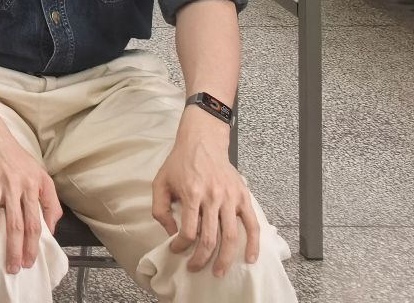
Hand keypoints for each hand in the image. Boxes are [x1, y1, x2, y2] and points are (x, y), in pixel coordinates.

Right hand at [0, 122, 60, 273]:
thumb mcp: (42, 176)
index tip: (29, 262)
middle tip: (13, 268)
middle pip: (14, 224)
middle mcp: (13, 186)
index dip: (32, 245)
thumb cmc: (18, 160)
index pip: (33, 222)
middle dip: (14, 249)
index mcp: (31, 187)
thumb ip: (50, 203)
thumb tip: (51, 229)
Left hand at [153, 118, 260, 276]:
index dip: (181, 245)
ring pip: (231, 236)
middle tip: (195, 268)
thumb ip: (160, 209)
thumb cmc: (179, 163)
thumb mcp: (160, 182)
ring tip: (219, 272)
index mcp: (191, 193)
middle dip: (201, 258)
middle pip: (210, 238)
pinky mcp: (242, 197)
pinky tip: (250, 259)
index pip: (188, 230)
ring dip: (225, 258)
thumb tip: (170, 231)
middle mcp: (212, 197)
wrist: (202, 142)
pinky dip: (254, 244)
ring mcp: (230, 198)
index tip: (175, 250)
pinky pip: (252, 225)